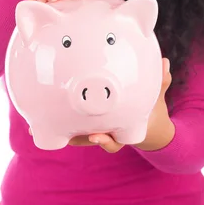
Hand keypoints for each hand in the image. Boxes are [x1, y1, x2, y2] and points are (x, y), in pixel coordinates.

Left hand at [28, 58, 173, 153]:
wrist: (146, 123)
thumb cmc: (150, 107)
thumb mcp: (156, 96)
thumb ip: (161, 81)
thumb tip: (167, 63)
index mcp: (124, 129)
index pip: (113, 139)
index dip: (104, 140)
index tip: (95, 134)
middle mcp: (108, 132)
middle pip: (89, 141)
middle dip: (76, 139)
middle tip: (62, 135)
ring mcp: (96, 129)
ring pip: (76, 135)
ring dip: (59, 131)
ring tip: (36, 128)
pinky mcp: (85, 123)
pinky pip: (70, 124)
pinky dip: (57, 120)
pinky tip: (38, 112)